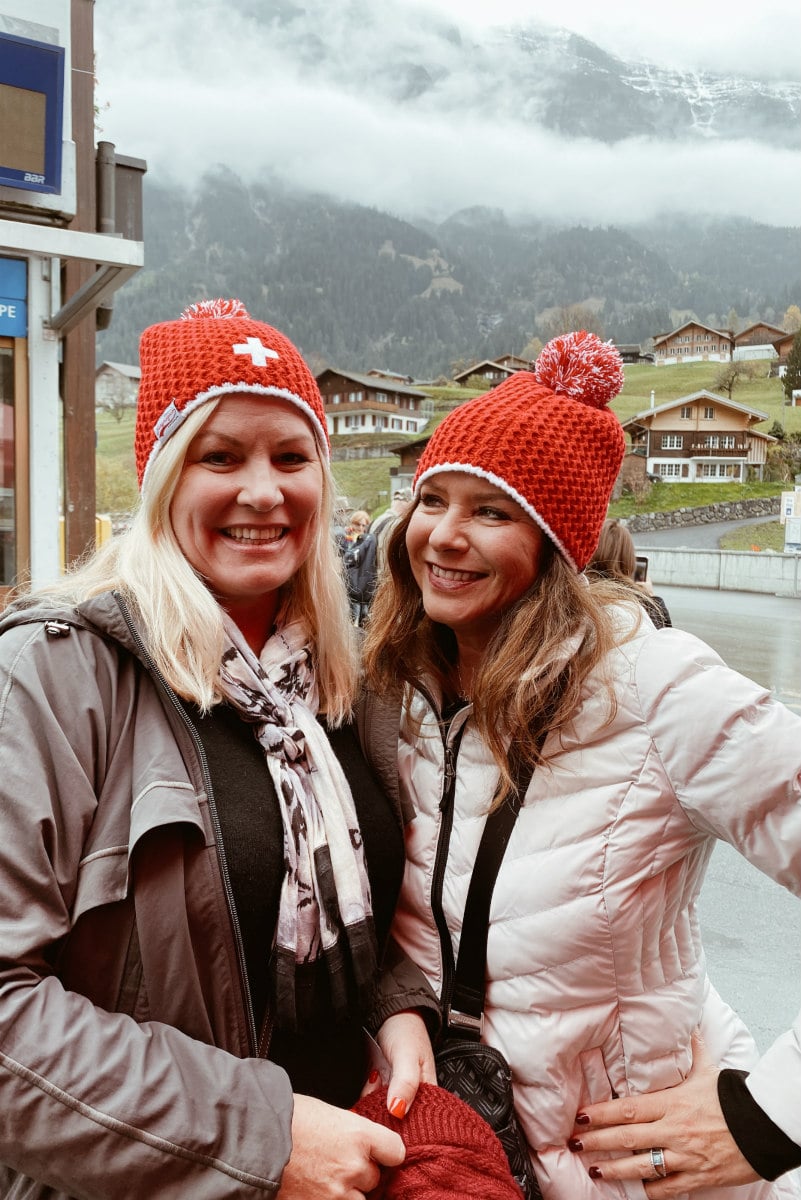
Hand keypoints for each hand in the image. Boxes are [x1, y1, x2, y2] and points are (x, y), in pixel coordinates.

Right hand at [279, 1095, 404, 1198]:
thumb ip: (352, 1134)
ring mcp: (336, 1194)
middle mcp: (353, 1167)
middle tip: (338, 1163)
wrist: (253, 1137)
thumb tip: (362, 1146)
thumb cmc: (287, 1118)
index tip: (379, 1153)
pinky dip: (330, 1199)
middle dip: (360, 1173)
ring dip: (348, 1192)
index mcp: (359, 1135)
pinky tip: (315, 1188)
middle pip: (374, 1179)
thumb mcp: (329, 1115)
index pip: (396, 1152)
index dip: (386, 1153)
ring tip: (326, 1178)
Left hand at [371, 1010, 436, 1118]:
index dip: (403, 1126)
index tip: (389, 1121)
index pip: (418, 1120)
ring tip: (375, 1081)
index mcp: (428, 1092)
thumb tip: (398, 1110)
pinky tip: (369, 1082)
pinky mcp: (382, 1085)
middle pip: (398, 1118)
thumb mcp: (408, 1056)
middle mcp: (413, 1094)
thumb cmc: (406, 1029)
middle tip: (377, 1096)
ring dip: (373, 1104)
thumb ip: (405, 1083)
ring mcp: (395, 1090)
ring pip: (382, 1110)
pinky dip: (367, 1095)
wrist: (389, 1012)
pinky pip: (372, 1098)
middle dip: (384, 1113)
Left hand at [567, 1032, 758, 1195]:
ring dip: (615, 1170)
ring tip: (595, 1171)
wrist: (765, 1127)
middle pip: (627, 1138)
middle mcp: (674, 1130)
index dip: (601, 1114)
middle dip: (598, 1142)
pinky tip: (635, 1193)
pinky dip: (650, 1192)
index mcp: (672, 1103)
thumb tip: (688, 1026)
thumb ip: (693, 1051)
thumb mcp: (709, 1071)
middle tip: (575, 1144)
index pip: (628, 1109)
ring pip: (642, 1166)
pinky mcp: (699, 1177)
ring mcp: (685, 1156)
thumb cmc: (734, 1098)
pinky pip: (668, 1189)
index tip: (581, 1117)